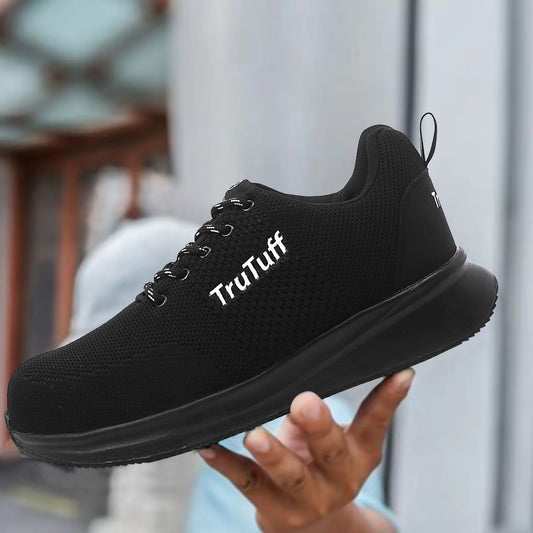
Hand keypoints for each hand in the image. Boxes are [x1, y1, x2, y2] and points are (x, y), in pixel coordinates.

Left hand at [198, 368, 413, 532]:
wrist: (314, 526)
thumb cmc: (325, 466)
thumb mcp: (348, 441)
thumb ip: (358, 409)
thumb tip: (390, 367)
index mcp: (358, 456)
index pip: (375, 424)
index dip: (388, 399)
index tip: (399, 373)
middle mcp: (337, 480)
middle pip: (329, 452)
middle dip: (318, 428)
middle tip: (304, 403)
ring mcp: (305, 499)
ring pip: (289, 476)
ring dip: (272, 455)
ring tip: (255, 437)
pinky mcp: (272, 507)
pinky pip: (246, 483)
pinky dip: (225, 465)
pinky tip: (208, 448)